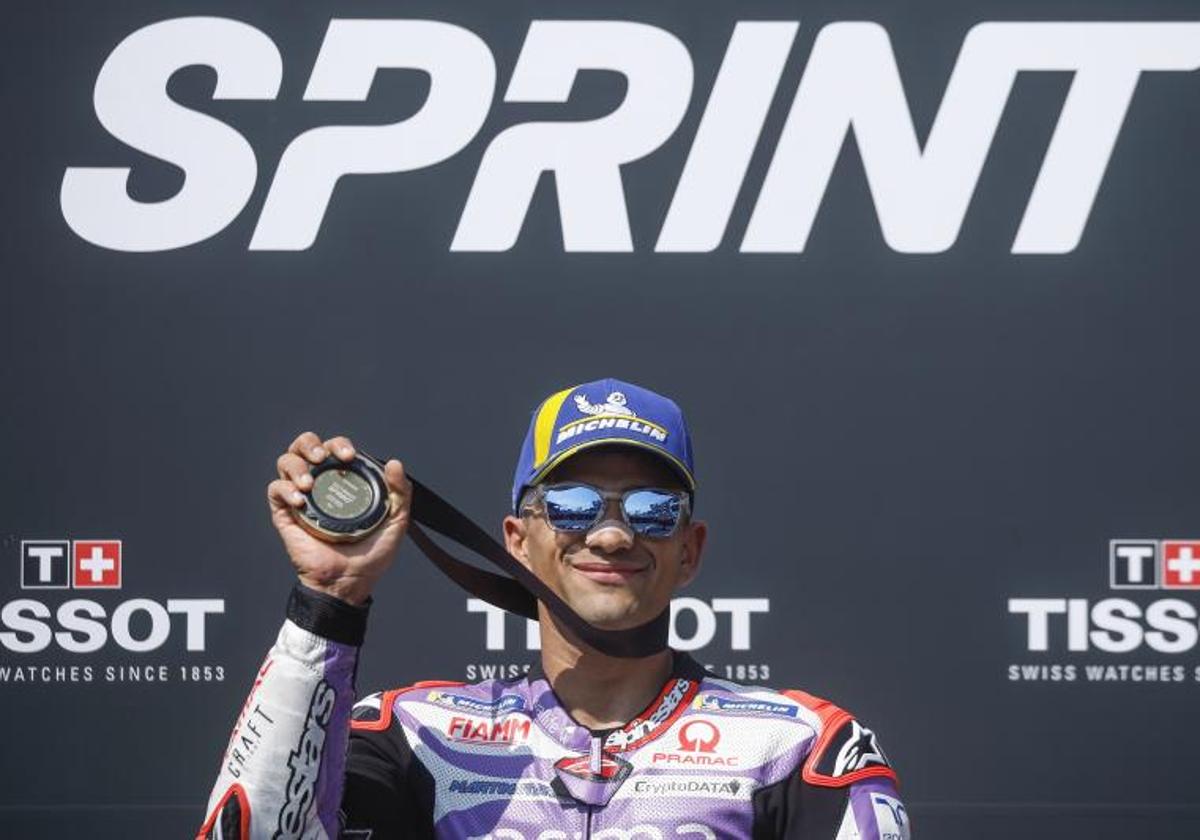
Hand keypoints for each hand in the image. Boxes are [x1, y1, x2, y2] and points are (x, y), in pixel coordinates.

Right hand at [267, 432, 410, 604]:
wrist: (350, 582)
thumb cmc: (372, 555)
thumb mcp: (396, 520)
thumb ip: (400, 492)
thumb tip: (394, 464)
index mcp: (343, 481)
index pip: (333, 450)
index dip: (339, 444)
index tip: (350, 456)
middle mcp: (320, 484)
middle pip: (303, 447)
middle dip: (310, 444)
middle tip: (323, 457)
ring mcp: (300, 498)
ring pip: (285, 462)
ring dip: (296, 465)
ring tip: (309, 483)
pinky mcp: (285, 515)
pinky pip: (275, 490)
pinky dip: (285, 489)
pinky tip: (301, 500)